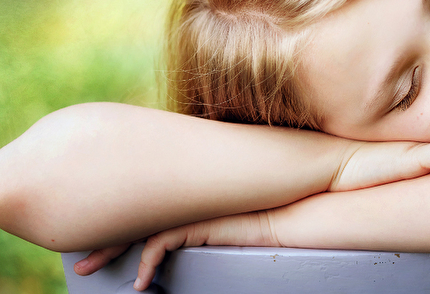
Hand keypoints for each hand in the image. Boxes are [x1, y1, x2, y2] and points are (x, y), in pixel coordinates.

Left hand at [76, 211, 274, 290]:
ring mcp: (192, 207)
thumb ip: (209, 225)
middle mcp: (186, 198)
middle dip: (102, 237)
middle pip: (133, 214)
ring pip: (138, 226)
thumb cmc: (271, 218)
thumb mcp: (232, 224)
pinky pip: (160, 243)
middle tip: (82, 260)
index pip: (147, 208)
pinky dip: (146, 263)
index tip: (101, 240)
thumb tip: (189, 242)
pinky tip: (142, 283)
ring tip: (90, 269)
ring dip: (110, 250)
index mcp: (191, 197)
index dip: (121, 224)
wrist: (296, 212)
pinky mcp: (199, 221)